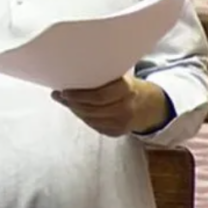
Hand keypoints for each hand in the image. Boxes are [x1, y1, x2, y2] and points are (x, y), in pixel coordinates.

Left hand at [51, 75, 170, 137]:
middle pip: (92, 109)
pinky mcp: (117, 133)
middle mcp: (126, 107)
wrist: (148, 105)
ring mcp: (122, 123)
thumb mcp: (118, 76)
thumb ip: (99, 76)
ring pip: (91, 119)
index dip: (80, 95)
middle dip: (73, 103)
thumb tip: (70, 74)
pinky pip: (95, 126)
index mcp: (127, 89)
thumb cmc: (126, 86)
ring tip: (65, 101)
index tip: (64, 90)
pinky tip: (77, 109)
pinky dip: (83, 117)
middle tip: (60, 95)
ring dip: (75, 110)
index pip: (99, 96)